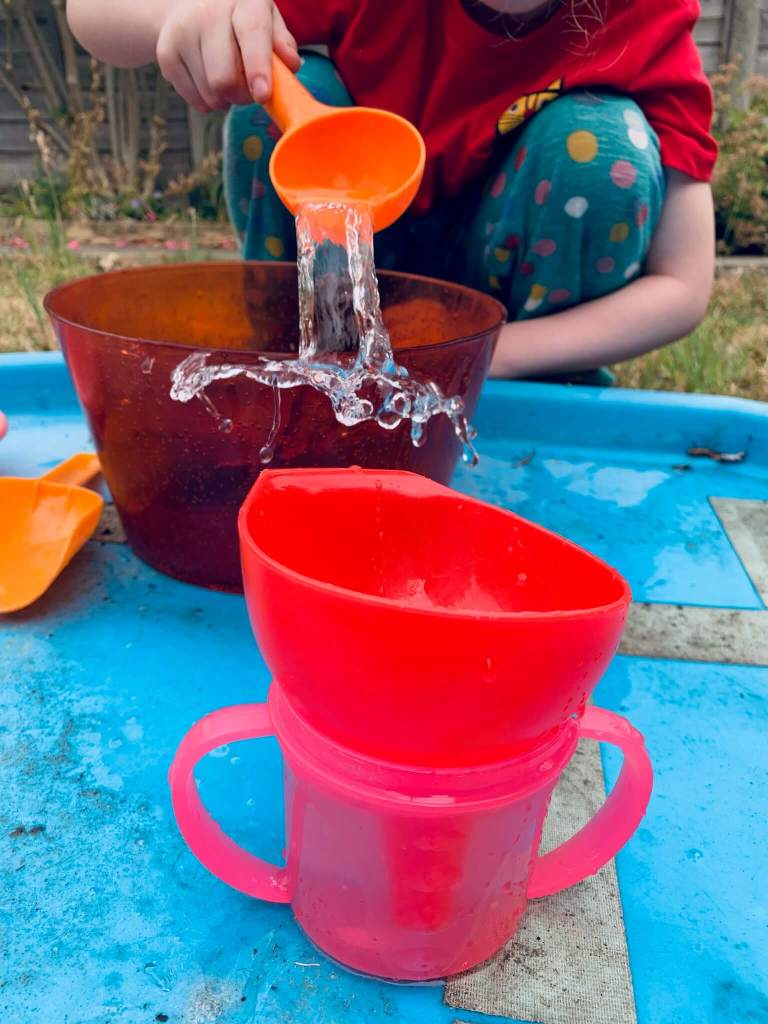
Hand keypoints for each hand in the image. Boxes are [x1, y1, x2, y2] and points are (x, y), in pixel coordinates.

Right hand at [156, 0, 300, 111]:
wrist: (190, 6)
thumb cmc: (239, 19)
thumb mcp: (267, 21)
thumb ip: (281, 43)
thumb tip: (290, 64)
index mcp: (242, 2)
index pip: (251, 34)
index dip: (257, 68)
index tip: (262, 94)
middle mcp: (207, 12)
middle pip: (224, 78)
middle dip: (242, 95)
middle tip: (247, 88)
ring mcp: (182, 32)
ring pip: (210, 94)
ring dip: (225, 98)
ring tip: (227, 77)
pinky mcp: (166, 54)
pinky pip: (196, 100)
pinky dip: (208, 100)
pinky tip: (209, 78)